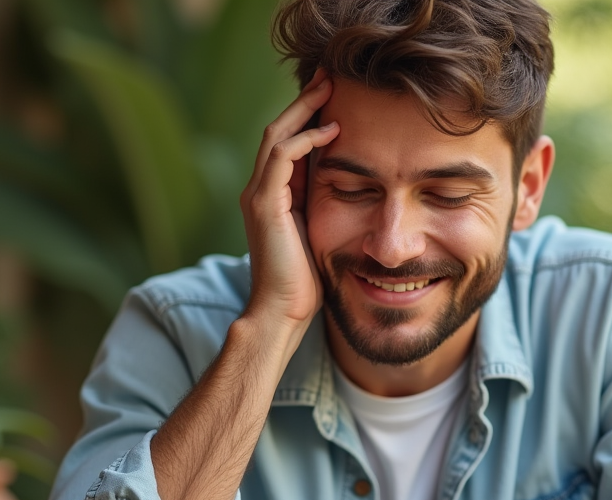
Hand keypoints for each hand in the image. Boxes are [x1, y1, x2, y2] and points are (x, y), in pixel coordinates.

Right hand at [240, 69, 338, 337]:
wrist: (282, 313)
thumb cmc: (306, 284)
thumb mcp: (319, 235)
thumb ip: (324, 209)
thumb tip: (354, 190)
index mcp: (271, 197)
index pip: (286, 143)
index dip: (308, 117)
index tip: (334, 96)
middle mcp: (258, 191)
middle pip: (278, 130)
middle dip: (304, 101)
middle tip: (329, 74)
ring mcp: (258, 196)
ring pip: (276, 136)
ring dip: (304, 109)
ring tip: (329, 87)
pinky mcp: (264, 205)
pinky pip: (282, 158)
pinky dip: (305, 139)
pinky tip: (332, 129)